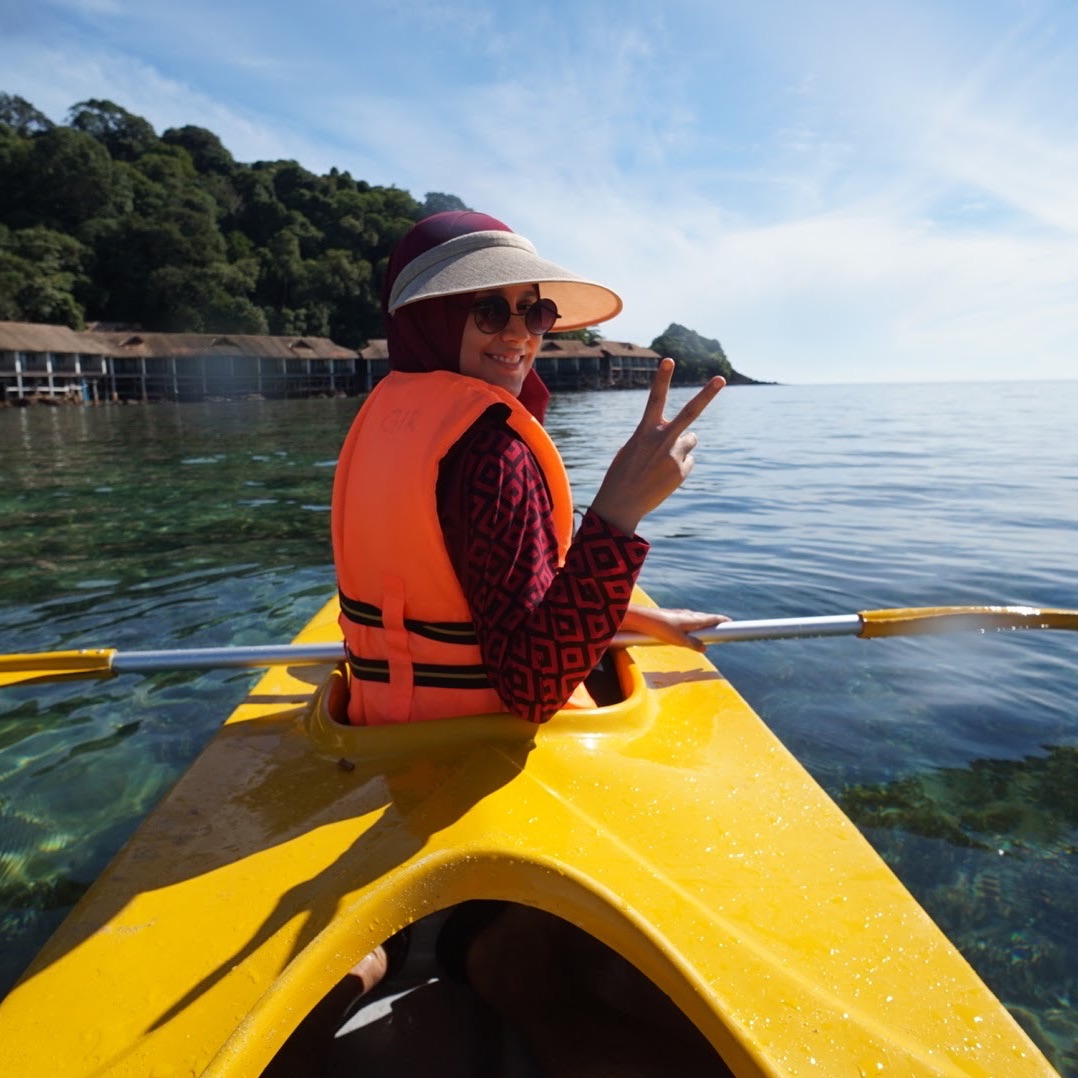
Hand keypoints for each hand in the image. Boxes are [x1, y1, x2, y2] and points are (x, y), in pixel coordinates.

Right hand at [590, 359, 723, 536]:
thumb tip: (687, 439)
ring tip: (662, 462)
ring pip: (691, 440)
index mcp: (644, 431)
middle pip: (690, 412)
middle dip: (707, 394)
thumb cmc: (624, 473)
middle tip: (721, 378)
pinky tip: (664, 477)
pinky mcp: (681, 471)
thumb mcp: (635, 448)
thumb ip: (657, 437)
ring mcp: (674, 456)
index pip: (654, 398)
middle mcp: (662, 440)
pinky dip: (679, 467)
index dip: (662, 378)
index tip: (669, 359)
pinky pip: (688, 461)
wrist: (621, 504)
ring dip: (682, 446)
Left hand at [621, 604, 729, 652]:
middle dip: (714, 621)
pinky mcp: (671, 617)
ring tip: (708, 627)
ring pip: (696, 618)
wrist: (643, 619)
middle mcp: (688, 615)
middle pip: (705, 617)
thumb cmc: (661, 628)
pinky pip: (687, 619)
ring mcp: (680, 615)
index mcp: (694, 619)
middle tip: (722, 625)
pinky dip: (693, 623)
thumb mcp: (680, 640)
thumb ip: (693, 644)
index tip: (731, 622)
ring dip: (703, 622)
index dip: (722, 621)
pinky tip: (688, 627)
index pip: (712, 619)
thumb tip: (705, 648)